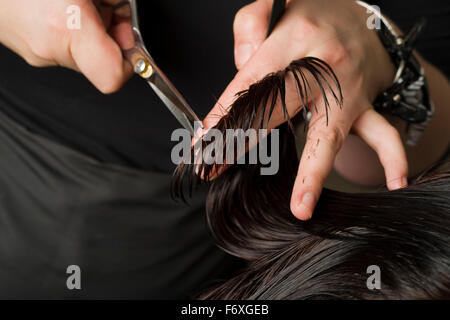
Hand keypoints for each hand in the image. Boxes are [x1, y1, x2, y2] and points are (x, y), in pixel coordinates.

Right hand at [0, 0, 133, 92]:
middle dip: (113, 33)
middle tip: (108, 5)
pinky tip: (64, 4)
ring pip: (82, 50)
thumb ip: (115, 0)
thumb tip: (126, 18)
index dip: (132, 63)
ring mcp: (34, 51)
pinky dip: (72, 26)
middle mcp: (49, 48)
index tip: (134, 44)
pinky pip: (61, 43)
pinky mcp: (24, 46)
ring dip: (93, 27)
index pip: (113, 77)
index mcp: (67, 29)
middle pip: (102, 59)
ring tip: (82, 0)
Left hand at [202, 0, 408, 219]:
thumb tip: (241, 64)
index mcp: (297, 38)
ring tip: (301, 207)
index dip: (225, 112)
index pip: (253, 80)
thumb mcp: (277, 3)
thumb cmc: (313, 17)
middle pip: (279, 110)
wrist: (362, 21)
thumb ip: (249, 26)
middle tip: (216, 168)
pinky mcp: (367, 106)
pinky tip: (394, 184)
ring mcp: (349, 90)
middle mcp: (325, 65)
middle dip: (244, 142)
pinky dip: (392, 159)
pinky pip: (384, 134)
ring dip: (314, 173)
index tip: (204, 141)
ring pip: (329, 133)